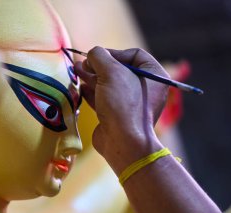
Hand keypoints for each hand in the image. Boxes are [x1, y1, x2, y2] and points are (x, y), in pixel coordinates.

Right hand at [74, 47, 168, 173]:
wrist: (122, 141)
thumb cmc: (123, 104)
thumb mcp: (111, 72)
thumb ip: (99, 56)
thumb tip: (91, 54)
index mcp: (154, 76)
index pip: (134, 55)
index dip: (114, 53)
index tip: (97, 57)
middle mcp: (145, 89)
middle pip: (120, 69)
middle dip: (99, 65)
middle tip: (83, 63)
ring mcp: (131, 104)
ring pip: (110, 85)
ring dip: (92, 77)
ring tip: (77, 71)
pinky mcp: (118, 116)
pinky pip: (105, 99)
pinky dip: (93, 92)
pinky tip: (80, 87)